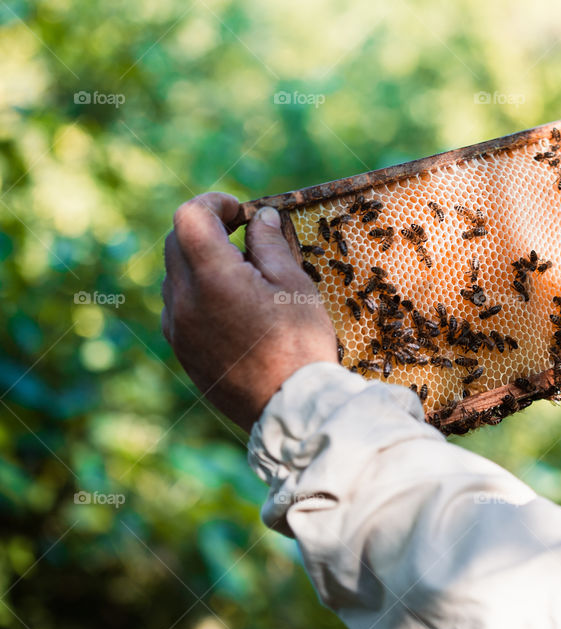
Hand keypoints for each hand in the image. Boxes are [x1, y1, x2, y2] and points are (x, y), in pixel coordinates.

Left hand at [162, 192, 338, 429]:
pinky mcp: (181, 350)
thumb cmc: (300, 345)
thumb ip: (270, 244)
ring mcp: (178, 328)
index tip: (240, 211)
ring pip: (175, 274)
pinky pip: (178, 306)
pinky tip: (232, 306)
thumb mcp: (295, 286)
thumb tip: (260, 217)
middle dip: (206, 228)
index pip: (190, 216)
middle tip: (243, 234)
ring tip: (243, 274)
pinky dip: (198, 292)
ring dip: (200, 261)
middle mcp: (184, 299)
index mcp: (213, 277)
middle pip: (176, 241)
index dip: (214, 203)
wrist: (288, 408)